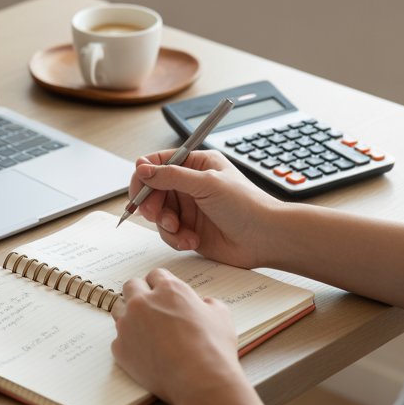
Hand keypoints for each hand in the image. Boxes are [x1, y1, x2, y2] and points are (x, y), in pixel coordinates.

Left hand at [111, 268, 246, 404]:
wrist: (200, 381)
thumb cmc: (213, 348)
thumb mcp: (221, 315)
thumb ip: (207, 303)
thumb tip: (203, 305)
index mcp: (168, 290)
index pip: (156, 275)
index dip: (161, 284)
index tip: (163, 293)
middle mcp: (143, 302)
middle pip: (131, 286)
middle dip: (140, 293)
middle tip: (150, 307)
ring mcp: (127, 325)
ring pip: (119, 310)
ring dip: (130, 315)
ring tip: (146, 330)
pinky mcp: (119, 348)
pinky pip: (119, 339)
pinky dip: (129, 343)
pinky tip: (145, 353)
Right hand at [129, 149, 285, 268]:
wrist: (265, 238)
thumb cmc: (246, 205)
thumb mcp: (206, 184)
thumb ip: (171, 176)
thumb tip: (142, 168)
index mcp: (197, 164)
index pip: (159, 163)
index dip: (145, 175)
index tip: (138, 188)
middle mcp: (191, 184)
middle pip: (154, 190)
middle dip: (152, 204)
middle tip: (153, 213)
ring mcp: (190, 208)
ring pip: (159, 214)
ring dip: (166, 224)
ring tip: (180, 229)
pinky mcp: (190, 230)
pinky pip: (169, 233)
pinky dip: (176, 238)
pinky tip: (193, 241)